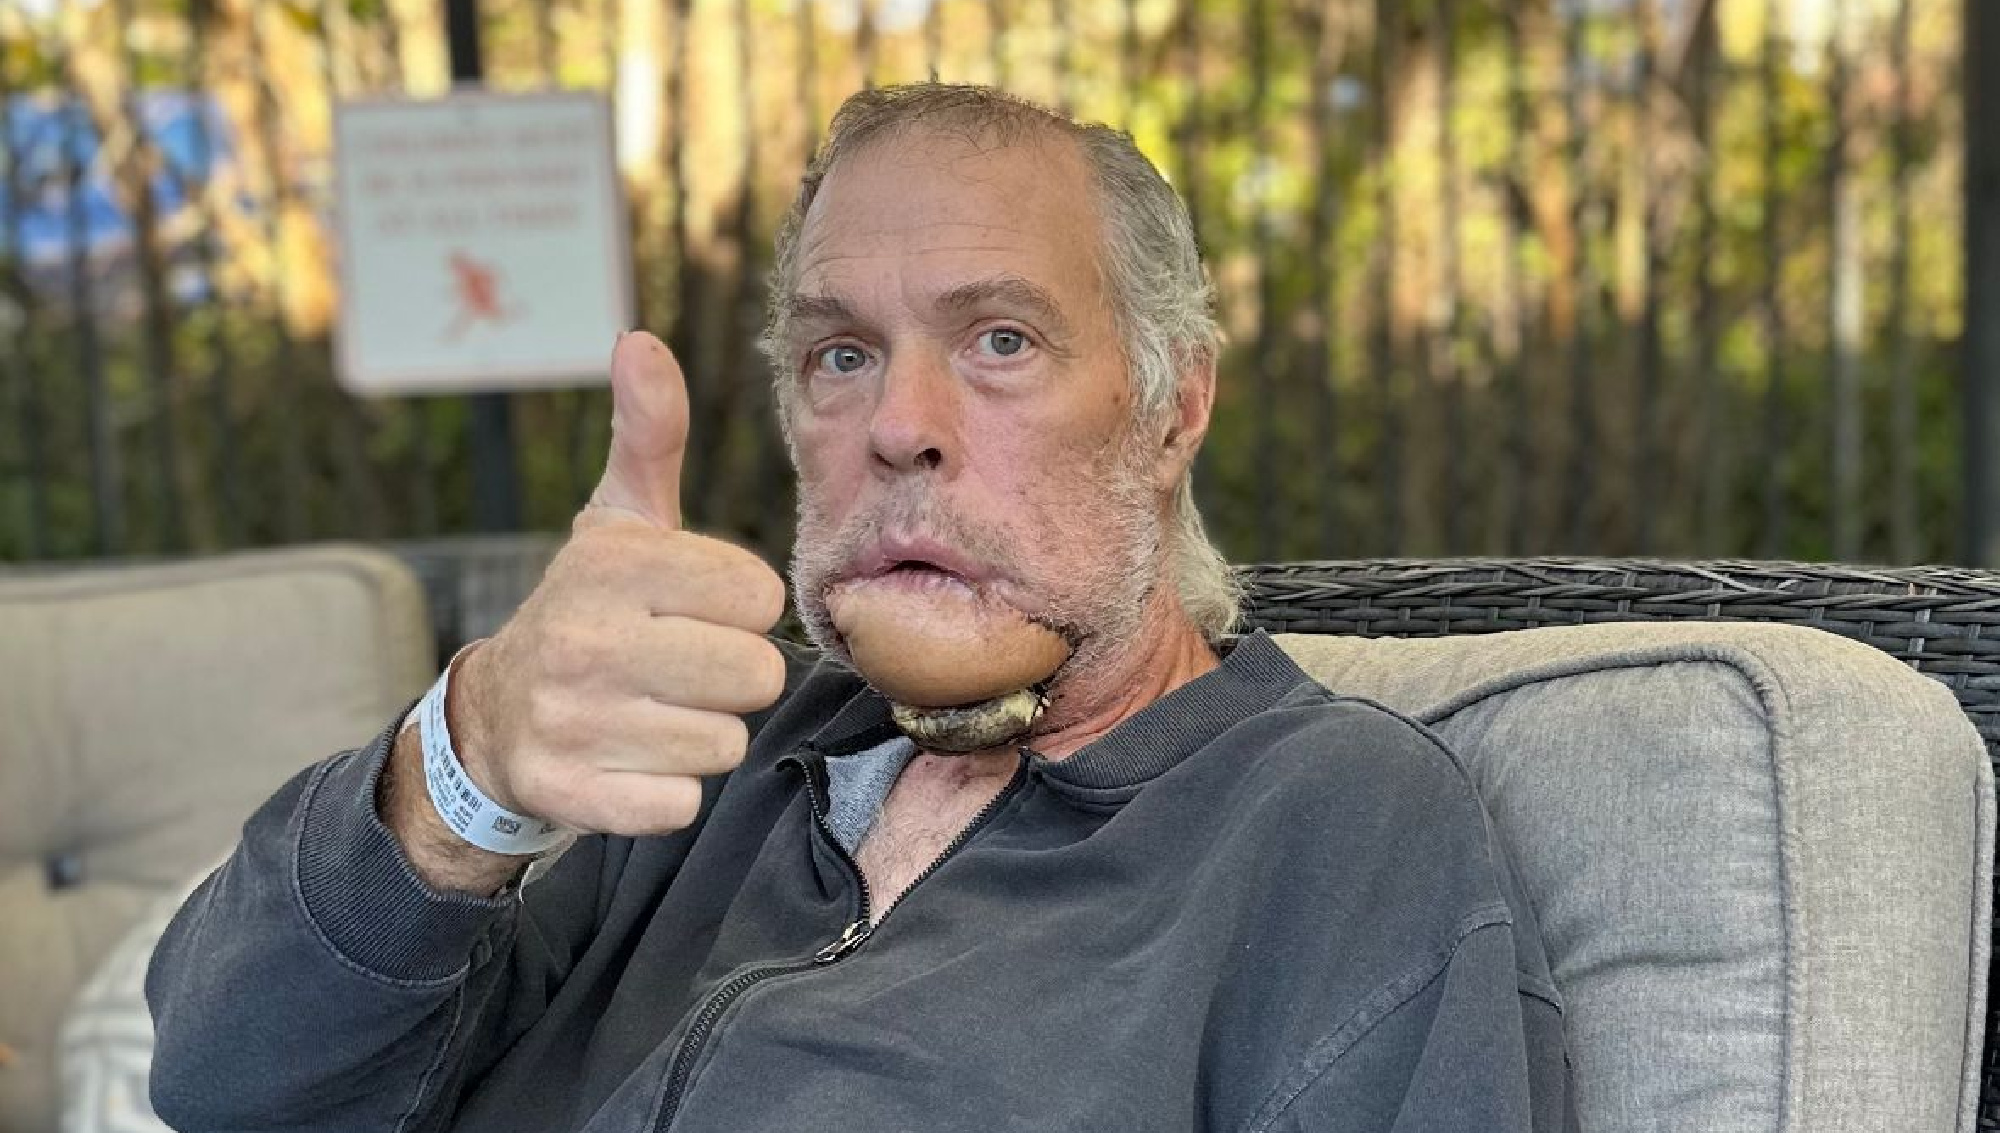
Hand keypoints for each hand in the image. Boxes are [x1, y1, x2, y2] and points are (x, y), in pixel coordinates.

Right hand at [445, 331, 789, 836]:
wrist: (496, 718)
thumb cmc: (589, 608)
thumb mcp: (617, 519)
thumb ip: (649, 434)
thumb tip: (641, 339)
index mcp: (611, 565)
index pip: (758, 598)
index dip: (740, 610)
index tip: (694, 611)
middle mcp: (584, 638)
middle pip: (754, 676)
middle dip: (730, 678)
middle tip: (679, 668)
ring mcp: (573, 720)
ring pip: (723, 742)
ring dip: (700, 734)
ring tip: (650, 710)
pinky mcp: (570, 792)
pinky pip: (681, 802)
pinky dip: (666, 791)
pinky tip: (628, 760)